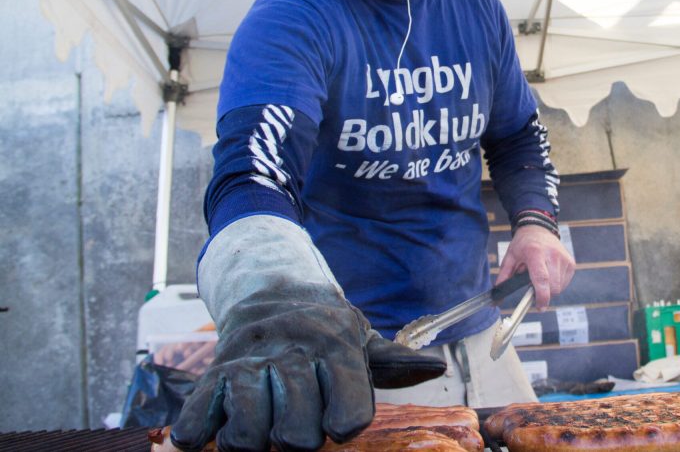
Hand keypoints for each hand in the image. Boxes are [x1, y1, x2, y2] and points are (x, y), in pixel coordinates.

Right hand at [170, 283, 444, 451]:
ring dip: (251, 443)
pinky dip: (199, 430)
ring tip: (259, 436)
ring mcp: (250, 363)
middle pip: (297, 431)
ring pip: (247, 430)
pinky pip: (201, 410)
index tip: (340, 425)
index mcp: (336, 348)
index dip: (345, 422)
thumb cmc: (324, 331)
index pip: (348, 409)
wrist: (270, 290)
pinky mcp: (215, 371)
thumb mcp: (362, 339)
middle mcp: (293, 353)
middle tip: (297, 430)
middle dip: (298, 440)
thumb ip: (394, 362)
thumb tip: (434, 368)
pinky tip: (204, 436)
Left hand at [495, 225, 575, 309]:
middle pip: (553, 286)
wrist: (538, 229)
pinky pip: (565, 282)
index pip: (542, 278)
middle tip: (533, 290)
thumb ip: (503, 278)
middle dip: (544, 295)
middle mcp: (552, 254)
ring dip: (550, 289)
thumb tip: (497, 300)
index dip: (542, 296)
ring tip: (540, 277)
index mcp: (535, 252)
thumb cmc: (522, 245)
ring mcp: (564, 258)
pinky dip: (557, 284)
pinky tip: (549, 274)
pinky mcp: (571, 262)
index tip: (539, 307)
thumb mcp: (509, 258)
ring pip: (560, 287)